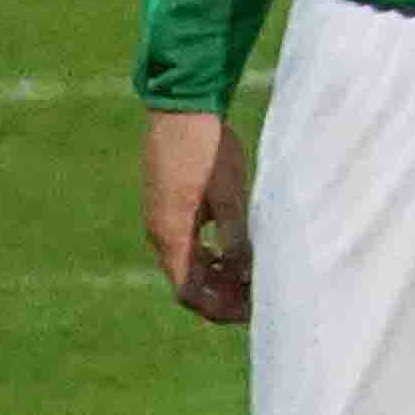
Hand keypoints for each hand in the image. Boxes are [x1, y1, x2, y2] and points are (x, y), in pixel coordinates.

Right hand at [140, 107, 254, 324]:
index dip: (218, 309)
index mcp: (171, 235)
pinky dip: (206, 252)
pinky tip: (231, 245)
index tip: (249, 311)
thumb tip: (245, 278)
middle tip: (255, 295)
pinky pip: (184, 241)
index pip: (189, 293)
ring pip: (185, 261)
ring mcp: (159, 216)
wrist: (181, 104)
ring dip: (214, 273)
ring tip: (248, 273)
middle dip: (220, 294)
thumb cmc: (207, 149)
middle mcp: (159, 232)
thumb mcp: (230, 198)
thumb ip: (236, 241)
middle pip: (186, 281)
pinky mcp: (166, 202)